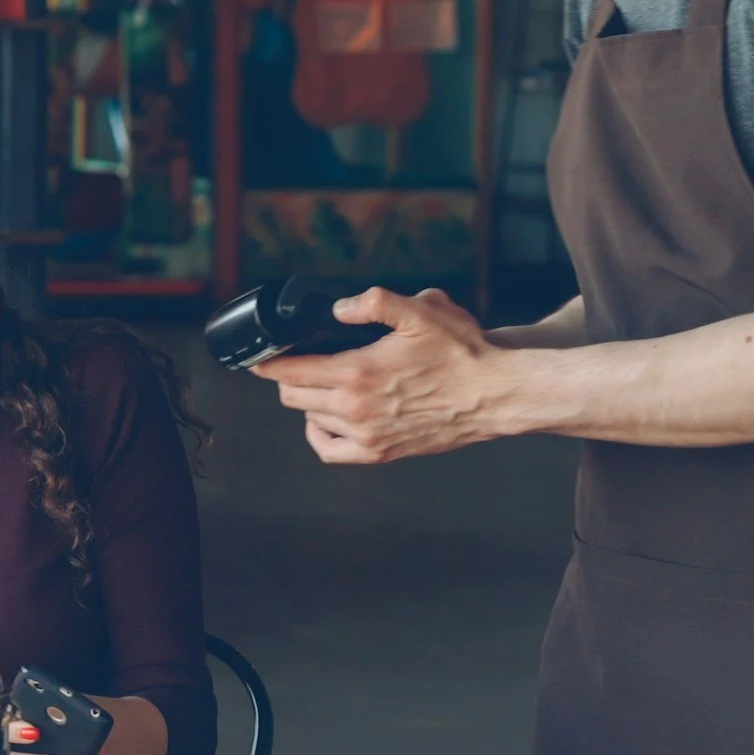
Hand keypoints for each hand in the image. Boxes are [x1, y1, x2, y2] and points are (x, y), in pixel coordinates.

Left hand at [251, 287, 508, 463]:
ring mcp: (366, 435)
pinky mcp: (380, 453)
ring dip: (307, 401)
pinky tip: (324, 419)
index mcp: (357, 372)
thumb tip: (338, 309)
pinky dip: (319, 434)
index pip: (290, 371)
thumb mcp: (422, 310)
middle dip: (287, 378)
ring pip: (310, 419)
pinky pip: (330, 451)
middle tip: (294, 362)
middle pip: (292, 396)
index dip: (269, 362)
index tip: (259, 357)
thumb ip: (374, 302)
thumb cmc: (461, 353)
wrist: (495, 395)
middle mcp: (355, 409)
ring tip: (318, 383)